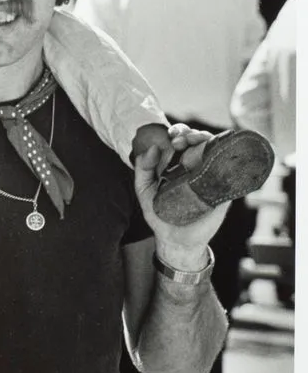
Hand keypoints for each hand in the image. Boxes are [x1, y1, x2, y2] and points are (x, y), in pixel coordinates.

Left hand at [134, 130, 228, 270]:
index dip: (179, 132)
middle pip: (199, 140)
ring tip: (197, 143)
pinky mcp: (223, 188)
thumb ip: (142, 168)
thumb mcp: (144, 189)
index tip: (173, 138)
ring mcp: (210, 175)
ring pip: (215, 149)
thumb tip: (152, 147)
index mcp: (177, 162)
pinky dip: (227, 157)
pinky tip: (220, 153)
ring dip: (208, 140)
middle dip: (191, 134)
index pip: (181, 139)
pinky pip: (230, 169)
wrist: (176, 240)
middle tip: (181, 141)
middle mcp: (195, 165)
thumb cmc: (159, 213)